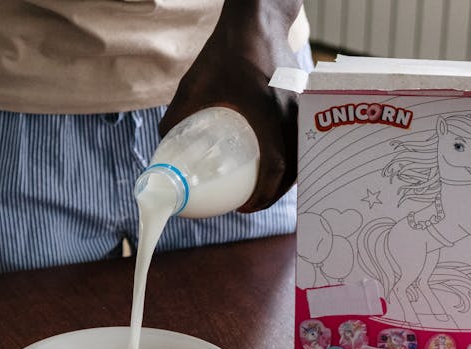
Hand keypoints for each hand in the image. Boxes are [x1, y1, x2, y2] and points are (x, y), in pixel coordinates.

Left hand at [159, 0, 302, 211]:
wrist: (259, 16)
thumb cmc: (227, 49)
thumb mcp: (193, 85)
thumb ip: (176, 118)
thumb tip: (164, 149)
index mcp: (267, 111)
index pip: (275, 166)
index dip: (262, 194)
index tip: (245, 207)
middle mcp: (291, 111)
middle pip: (294, 168)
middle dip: (274, 193)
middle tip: (251, 204)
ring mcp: (303, 105)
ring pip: (303, 155)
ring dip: (287, 178)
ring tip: (263, 189)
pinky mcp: (306, 99)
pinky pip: (305, 138)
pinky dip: (294, 157)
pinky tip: (277, 163)